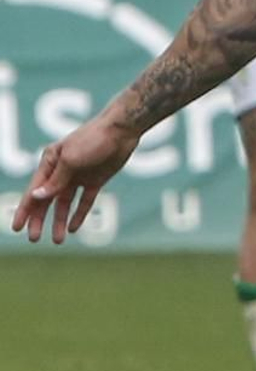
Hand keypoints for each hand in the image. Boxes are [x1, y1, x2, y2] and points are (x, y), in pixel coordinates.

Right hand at [12, 111, 135, 244]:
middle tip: (33, 239)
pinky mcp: (95, 180)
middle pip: (47, 199)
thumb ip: (55, 180)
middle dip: (39, 219)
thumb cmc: (93, 140)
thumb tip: (36, 196)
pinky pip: (84, 201)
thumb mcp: (71, 160)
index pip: (34, 190)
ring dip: (59, 220)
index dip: (25, 210)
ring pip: (65, 203)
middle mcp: (62, 170)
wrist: (122, 130)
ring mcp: (79, 175)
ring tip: (58, 240)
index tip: (17, 228)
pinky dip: (79, 214)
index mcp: (51, 162)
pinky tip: (74, 229)